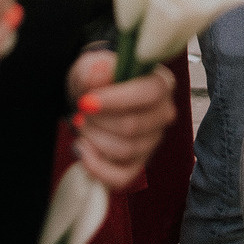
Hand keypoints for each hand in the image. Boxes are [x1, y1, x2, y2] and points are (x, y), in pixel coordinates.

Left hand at [65, 52, 176, 190]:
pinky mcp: (139, 164)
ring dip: (94, 139)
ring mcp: (152, 142)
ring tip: (81, 125)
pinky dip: (96, 167)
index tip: (85, 101)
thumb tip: (100, 71)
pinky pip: (121, 177)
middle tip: (79, 111)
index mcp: (161, 84)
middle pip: (132, 126)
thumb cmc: (98, 80)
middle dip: (97, 121)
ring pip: (124, 150)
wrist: (92, 99)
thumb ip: (95, 68)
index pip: (148, 94)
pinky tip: (82, 150)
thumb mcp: (92, 65)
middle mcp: (163, 114)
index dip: (115, 100)